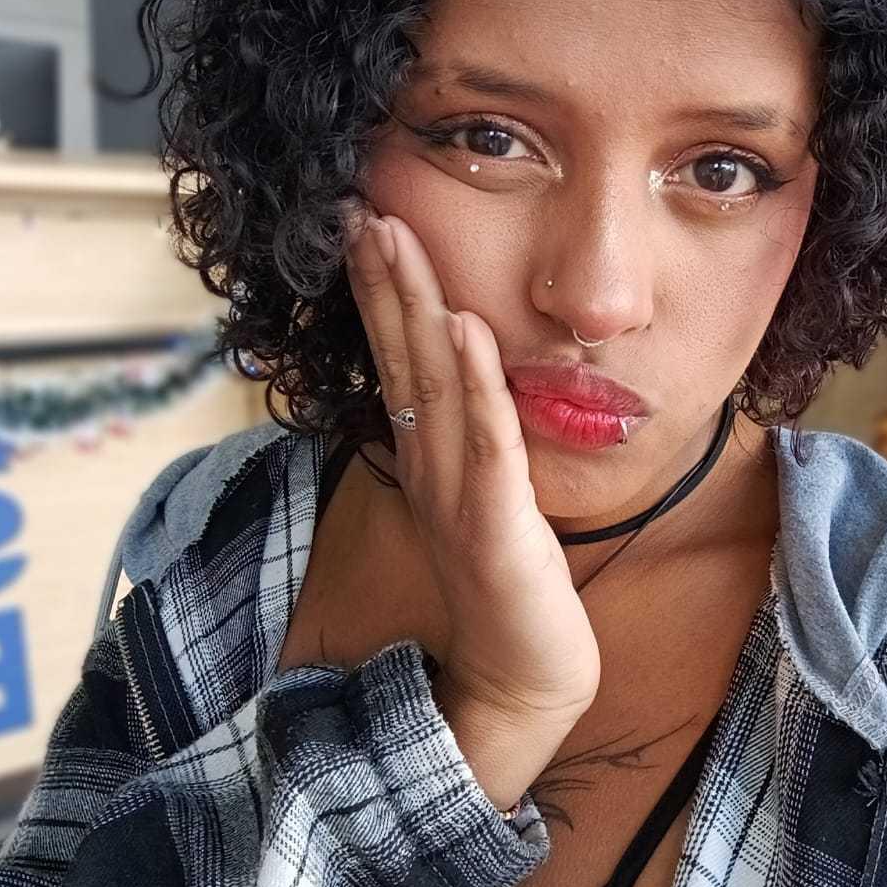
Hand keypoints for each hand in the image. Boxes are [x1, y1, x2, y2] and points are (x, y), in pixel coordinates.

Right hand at [345, 212, 600, 782]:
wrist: (525, 677)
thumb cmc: (507, 589)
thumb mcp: (480, 503)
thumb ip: (466, 444)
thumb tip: (461, 382)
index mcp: (426, 462)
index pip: (397, 362)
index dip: (380, 294)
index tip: (365, 223)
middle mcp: (430, 471)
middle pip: (402, 360)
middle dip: (383, 281)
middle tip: (361, 208)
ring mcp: (457, 499)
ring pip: (432, 388)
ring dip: (415, 310)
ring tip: (397, 239)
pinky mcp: (497, 529)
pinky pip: (488, 445)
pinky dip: (476, 386)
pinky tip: (467, 329)